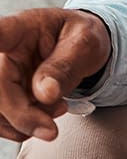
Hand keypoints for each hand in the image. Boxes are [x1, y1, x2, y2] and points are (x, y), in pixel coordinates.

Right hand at [0, 8, 110, 142]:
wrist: (81, 50)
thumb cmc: (82, 38)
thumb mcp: (85, 44)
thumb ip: (65, 65)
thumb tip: (45, 94)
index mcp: (22, 28)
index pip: (1, 33)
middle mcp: (3, 52)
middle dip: (21, 114)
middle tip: (51, 128)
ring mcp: (1, 73)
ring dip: (23, 123)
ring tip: (55, 112)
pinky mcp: (3, 95)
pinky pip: (0, 121)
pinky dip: (21, 129)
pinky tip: (43, 120)